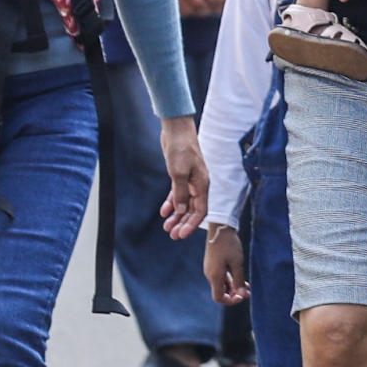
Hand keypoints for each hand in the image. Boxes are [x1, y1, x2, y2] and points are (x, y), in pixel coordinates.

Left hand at [158, 116, 207, 238]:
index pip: (200, 210)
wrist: (177, 130)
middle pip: (192, 210)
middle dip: (183, 223)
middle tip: (173, 236)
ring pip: (184, 203)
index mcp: (202, 184)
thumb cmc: (180, 149)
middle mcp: (198, 185)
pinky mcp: (180, 176)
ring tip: (167, 227)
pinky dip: (171, 203)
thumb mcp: (178, 172)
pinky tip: (164, 212)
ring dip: (177, 216)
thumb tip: (180, 211)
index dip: (191, 224)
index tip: (181, 234)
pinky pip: (177, 194)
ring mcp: (190, 180)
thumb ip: (180, 192)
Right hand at [204, 224, 248, 303]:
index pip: (218, 298)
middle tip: (248, 292)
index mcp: (214, 276)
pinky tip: (240, 277)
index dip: (230, 301)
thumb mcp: (237, 263)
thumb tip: (242, 295)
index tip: (242, 296)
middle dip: (234, 294)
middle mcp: (210, 274)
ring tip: (247, 286)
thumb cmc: (229, 245)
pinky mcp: (212, 264)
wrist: (220, 228)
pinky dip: (230, 279)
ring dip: (233, 287)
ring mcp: (210, 269)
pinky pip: (220, 276)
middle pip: (220, 292)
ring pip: (221, 284)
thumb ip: (239, 280)